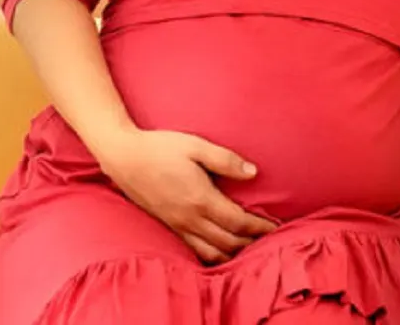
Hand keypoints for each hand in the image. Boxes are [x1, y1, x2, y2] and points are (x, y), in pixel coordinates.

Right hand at [96, 128, 276, 263]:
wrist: (122, 157)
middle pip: (228, 242)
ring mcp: (176, 225)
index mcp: (201, 199)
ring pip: (210, 252)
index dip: (260, 227)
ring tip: (248, 248)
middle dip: (251, 243)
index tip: (276, 227)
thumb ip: (226, 160)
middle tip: (269, 239)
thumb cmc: (160, 148)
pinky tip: (219, 249)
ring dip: (232, 253)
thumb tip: (253, 173)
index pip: (239, 222)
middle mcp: (189, 218)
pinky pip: (193, 250)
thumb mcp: (196, 146)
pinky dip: (211, 254)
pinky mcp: (166, 226)